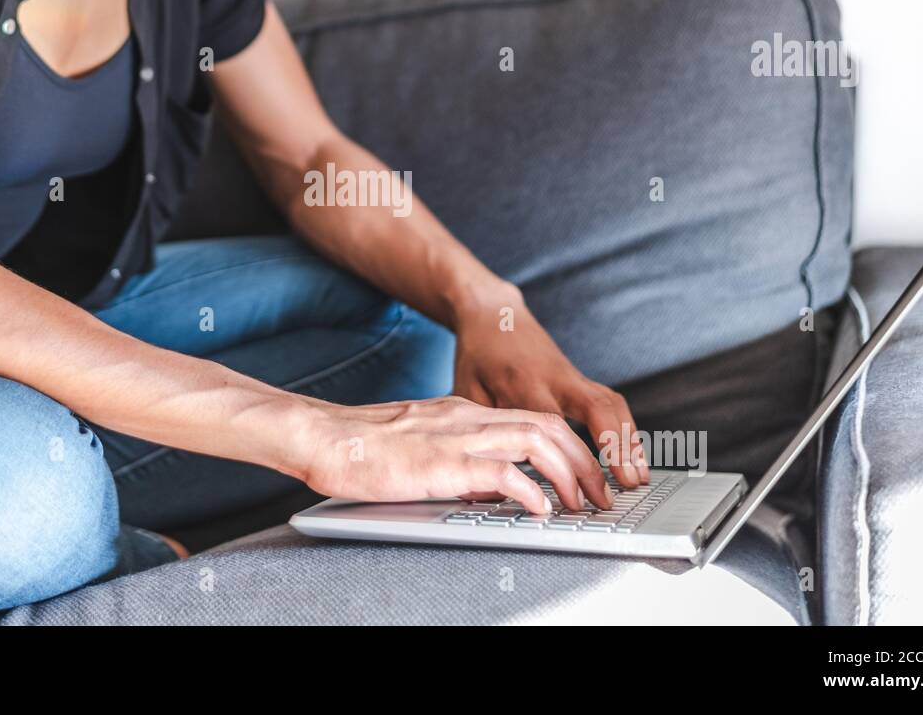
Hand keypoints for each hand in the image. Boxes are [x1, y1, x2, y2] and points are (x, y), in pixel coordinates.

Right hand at [298, 396, 615, 513]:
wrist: (323, 435)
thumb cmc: (361, 446)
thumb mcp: (421, 444)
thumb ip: (455, 458)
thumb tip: (486, 488)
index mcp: (463, 412)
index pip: (533, 418)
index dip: (569, 446)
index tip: (586, 475)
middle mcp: (467, 417)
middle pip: (547, 426)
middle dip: (583, 460)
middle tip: (599, 494)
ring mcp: (456, 436)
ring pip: (536, 441)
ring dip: (568, 474)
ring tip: (581, 504)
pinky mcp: (442, 463)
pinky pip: (502, 473)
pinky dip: (530, 491)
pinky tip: (540, 510)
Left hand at [451, 285, 650, 488]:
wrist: (492, 313)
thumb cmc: (476, 354)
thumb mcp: (465, 390)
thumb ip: (482, 427)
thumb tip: (487, 471)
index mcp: (522, 384)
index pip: (553, 426)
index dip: (567, 460)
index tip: (574, 494)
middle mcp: (554, 378)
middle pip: (595, 410)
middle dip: (615, 449)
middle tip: (626, 485)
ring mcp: (570, 376)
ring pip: (610, 404)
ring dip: (629, 440)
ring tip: (639, 477)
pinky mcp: (578, 377)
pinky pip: (609, 401)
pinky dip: (625, 428)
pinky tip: (633, 454)